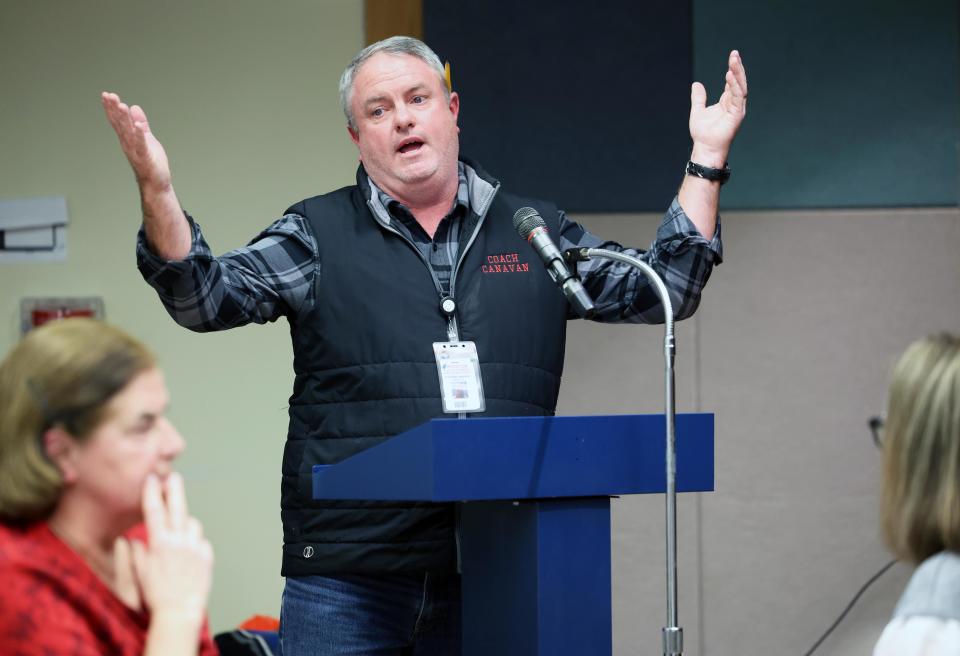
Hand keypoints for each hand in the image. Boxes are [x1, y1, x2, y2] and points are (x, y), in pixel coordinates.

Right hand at [101, 92, 171, 192]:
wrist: (156, 184)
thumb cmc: (151, 162)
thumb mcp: (147, 138)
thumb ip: (141, 124)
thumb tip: (134, 107)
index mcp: (128, 138)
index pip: (117, 121)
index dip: (111, 108)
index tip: (106, 95)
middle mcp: (128, 144)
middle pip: (120, 124)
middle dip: (114, 110)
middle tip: (109, 95)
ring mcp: (136, 151)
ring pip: (128, 132)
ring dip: (124, 119)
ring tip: (121, 105)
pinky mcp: (146, 158)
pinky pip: (142, 145)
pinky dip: (139, 135)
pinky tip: (137, 126)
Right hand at [130, 473, 212, 625]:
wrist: (179, 610)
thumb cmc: (156, 594)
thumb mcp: (140, 572)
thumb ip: (137, 552)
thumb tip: (134, 540)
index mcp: (160, 543)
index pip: (154, 511)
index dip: (152, 492)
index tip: (152, 478)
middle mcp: (179, 541)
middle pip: (177, 508)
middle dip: (174, 490)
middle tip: (174, 477)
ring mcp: (195, 547)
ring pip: (192, 524)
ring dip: (184, 524)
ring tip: (177, 535)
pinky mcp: (207, 555)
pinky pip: (200, 542)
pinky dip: (194, 543)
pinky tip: (188, 553)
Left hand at [688, 50, 747, 166]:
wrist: (705, 148)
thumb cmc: (702, 133)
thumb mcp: (697, 110)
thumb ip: (699, 97)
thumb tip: (696, 84)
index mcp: (727, 102)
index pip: (732, 82)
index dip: (733, 69)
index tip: (732, 56)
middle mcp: (734, 104)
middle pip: (738, 82)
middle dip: (737, 67)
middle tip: (735, 53)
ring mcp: (737, 109)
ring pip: (740, 86)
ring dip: (738, 73)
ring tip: (733, 60)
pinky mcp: (737, 114)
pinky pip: (737, 96)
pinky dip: (734, 85)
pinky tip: (729, 75)